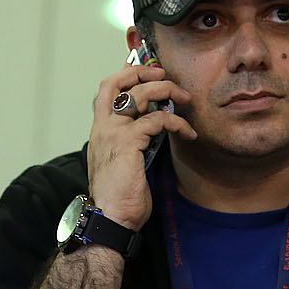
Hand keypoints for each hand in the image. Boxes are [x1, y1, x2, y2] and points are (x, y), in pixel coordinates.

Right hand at [85, 61, 194, 230]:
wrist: (109, 217)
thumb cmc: (118, 196)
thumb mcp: (123, 162)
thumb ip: (132, 142)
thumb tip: (153, 130)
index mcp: (100, 130)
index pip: (106, 90)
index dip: (126, 74)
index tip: (147, 71)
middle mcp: (103, 126)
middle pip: (117, 82)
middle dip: (142, 72)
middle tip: (165, 75)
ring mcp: (113, 132)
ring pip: (141, 94)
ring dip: (167, 90)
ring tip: (185, 99)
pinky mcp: (128, 142)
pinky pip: (158, 119)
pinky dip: (177, 123)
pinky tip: (188, 133)